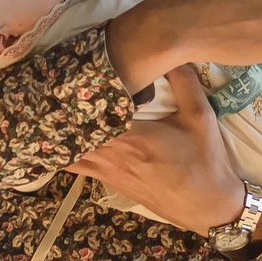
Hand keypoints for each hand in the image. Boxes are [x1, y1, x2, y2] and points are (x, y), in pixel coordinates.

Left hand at [70, 67, 246, 232]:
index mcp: (131, 137)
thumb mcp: (200, 117)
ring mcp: (107, 172)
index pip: (90, 113)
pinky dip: (66, 151)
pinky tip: (65, 137)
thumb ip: (184, 82)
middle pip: (72, 132)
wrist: (208, 206)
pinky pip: (76, 165)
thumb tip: (170, 54)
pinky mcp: (110, 182)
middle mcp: (112, 156)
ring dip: (61, 131)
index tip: (71, 74)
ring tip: (53, 110)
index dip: (76, 94)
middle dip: (62, 110)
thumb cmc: (205, 161)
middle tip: (54, 86)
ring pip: (68, 151)